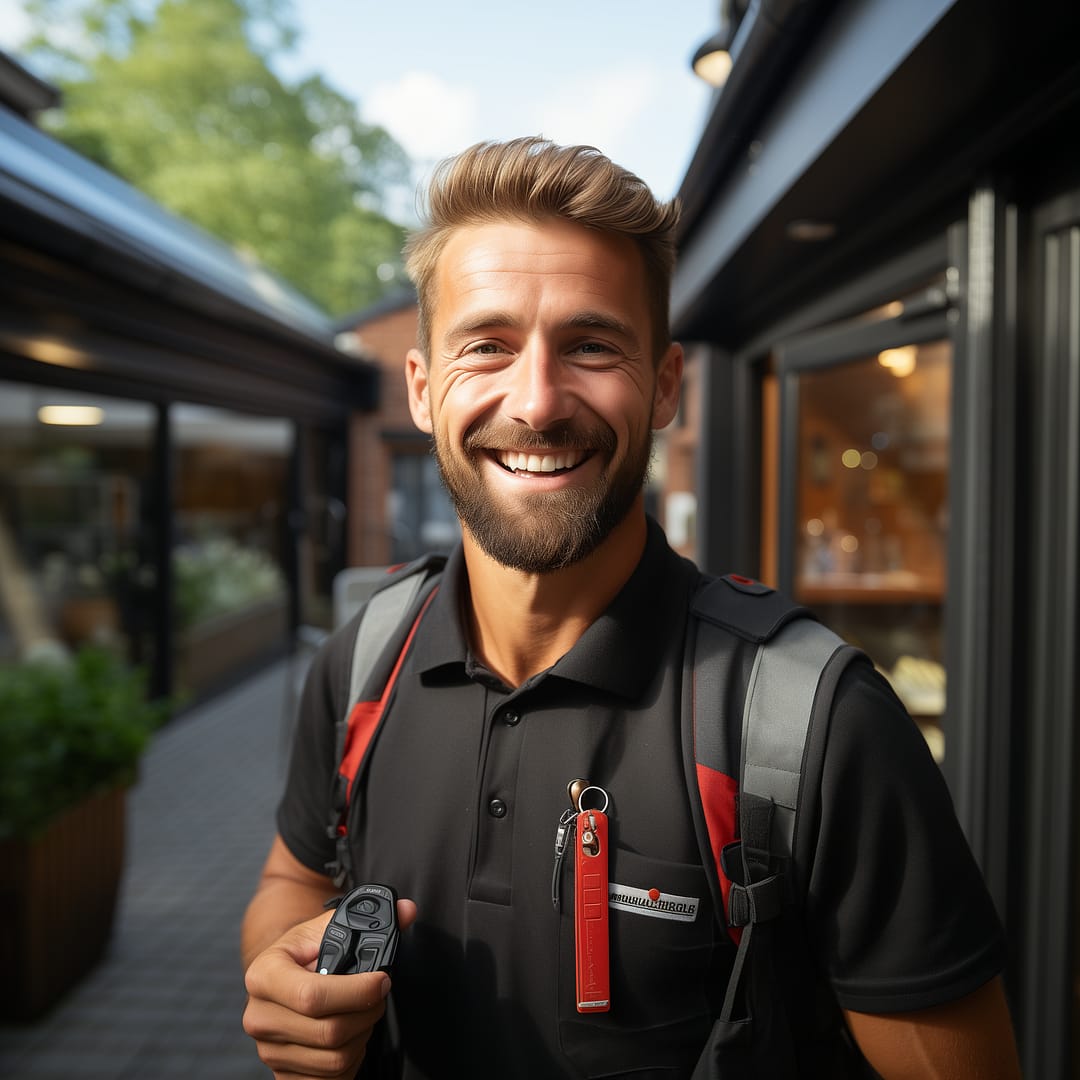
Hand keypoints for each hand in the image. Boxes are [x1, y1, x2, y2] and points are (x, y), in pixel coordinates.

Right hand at [243, 899, 417, 1078]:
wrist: (278, 975)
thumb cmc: (304, 951)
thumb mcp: (326, 926)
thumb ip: (366, 917)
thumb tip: (407, 910)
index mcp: (263, 976)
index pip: (312, 997)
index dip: (357, 992)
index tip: (381, 980)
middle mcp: (259, 1017)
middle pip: (329, 1032)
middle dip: (367, 1013)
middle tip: (378, 996)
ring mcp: (268, 1050)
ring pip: (334, 1060)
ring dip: (361, 1036)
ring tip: (363, 1013)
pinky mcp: (282, 1074)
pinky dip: (350, 1059)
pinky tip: (351, 1036)